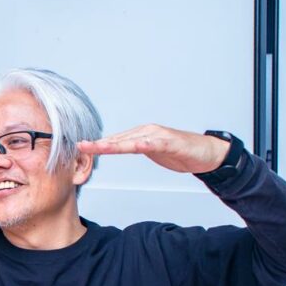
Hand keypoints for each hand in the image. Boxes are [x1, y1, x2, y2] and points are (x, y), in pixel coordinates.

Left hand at [77, 124, 229, 173]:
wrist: (205, 153)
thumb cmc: (178, 152)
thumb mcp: (151, 151)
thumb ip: (135, 149)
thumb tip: (116, 148)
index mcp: (141, 135)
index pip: (116, 141)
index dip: (98, 144)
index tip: (80, 147)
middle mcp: (148, 132)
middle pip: (120, 139)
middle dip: (100, 144)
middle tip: (81, 146)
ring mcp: (160, 136)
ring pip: (134, 141)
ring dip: (116, 144)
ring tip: (100, 147)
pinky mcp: (172, 143)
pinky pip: (157, 144)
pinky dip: (146, 144)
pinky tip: (137, 146)